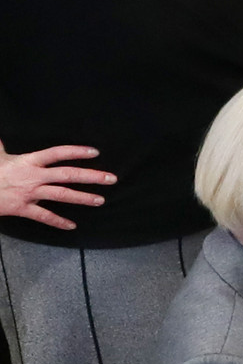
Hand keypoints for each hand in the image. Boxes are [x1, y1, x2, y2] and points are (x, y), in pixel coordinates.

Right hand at [0, 145, 114, 228]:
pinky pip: (44, 216)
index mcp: (28, 161)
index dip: (76, 152)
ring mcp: (29, 193)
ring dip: (82, 198)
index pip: (57, 153)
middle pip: (66, 174)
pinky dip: (58, 222)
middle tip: (111, 178)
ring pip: (61, 195)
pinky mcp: (22, 208)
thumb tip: (2, 137)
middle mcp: (32, 176)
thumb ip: (2, 146)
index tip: (94, 152)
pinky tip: (72, 226)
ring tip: (100, 200)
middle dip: (91, 176)